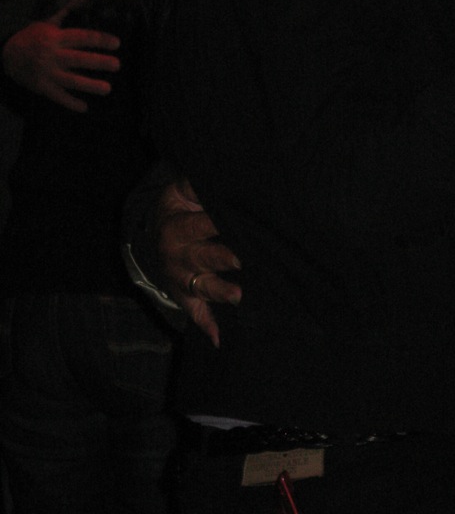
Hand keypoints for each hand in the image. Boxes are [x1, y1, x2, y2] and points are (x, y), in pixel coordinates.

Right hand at [2, 0, 119, 111]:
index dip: (99, 40)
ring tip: (107, 89)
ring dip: (89, 85)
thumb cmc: (32, 37)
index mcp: (55, 37)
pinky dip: (70, 102)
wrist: (6, 54)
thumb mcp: (48, 22)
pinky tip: (84, 107)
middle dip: (98, 62)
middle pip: (78, 59)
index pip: (81, 37)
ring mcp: (46, 72)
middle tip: (117, 65)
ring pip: (70, 80)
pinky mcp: (40, 86)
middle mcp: (51, 54)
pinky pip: (57, 96)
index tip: (116, 43)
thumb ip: (68, 10)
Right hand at [156, 179, 241, 347]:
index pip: (197, 226)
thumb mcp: (179, 192)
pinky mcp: (186, 296)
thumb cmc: (178, 209)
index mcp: (176, 228)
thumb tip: (214, 177)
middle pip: (201, 258)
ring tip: (238, 296)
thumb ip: (194, 185)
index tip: (232, 223)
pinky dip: (206, 325)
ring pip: (201, 287)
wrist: (154, 235)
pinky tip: (219, 337)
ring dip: (219, 292)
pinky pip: (195, 312)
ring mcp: (182, 279)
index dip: (214, 224)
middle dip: (220, 260)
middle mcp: (178, 256)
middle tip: (240, 260)